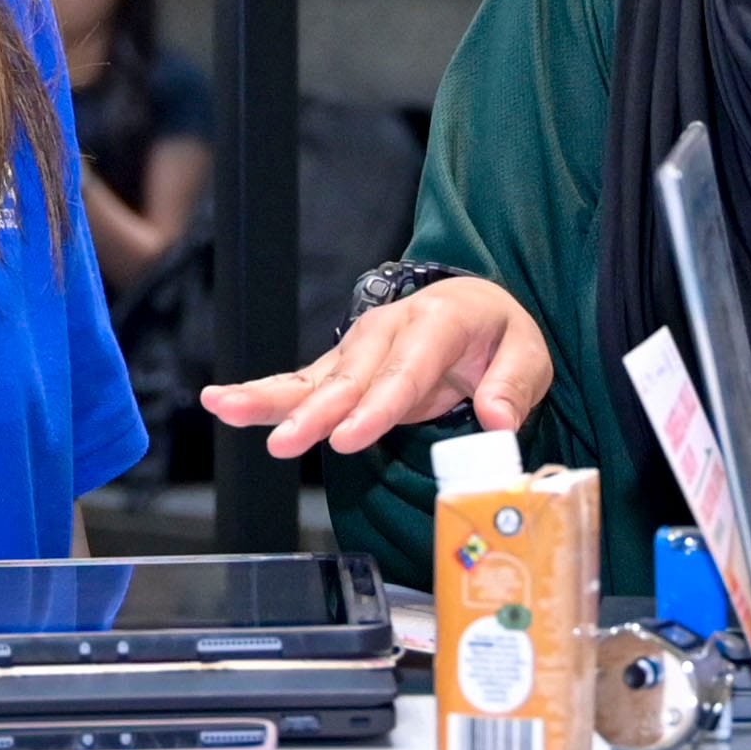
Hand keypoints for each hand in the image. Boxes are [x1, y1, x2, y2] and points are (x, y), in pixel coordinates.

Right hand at [200, 276, 549, 460]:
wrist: (474, 307)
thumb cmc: (498, 336)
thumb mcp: (529, 353)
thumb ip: (514, 386)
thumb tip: (498, 422)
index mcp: (437, 322)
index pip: (405, 373)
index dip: (376, 408)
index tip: (349, 438)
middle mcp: (388, 330)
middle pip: (348, 378)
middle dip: (314, 413)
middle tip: (284, 442)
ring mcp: (359, 348)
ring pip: (313, 378)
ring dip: (270, 398)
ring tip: (224, 406)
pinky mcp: (341, 368)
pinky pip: (300, 384)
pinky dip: (263, 396)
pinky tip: (222, 402)